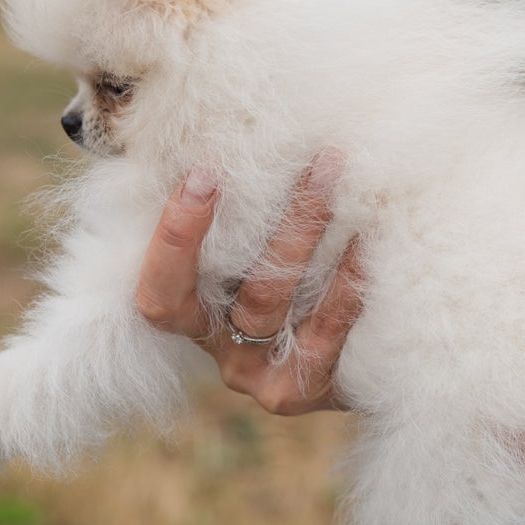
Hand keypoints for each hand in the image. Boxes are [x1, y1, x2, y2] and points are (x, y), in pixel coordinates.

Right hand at [135, 151, 363, 414]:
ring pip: (273, 304)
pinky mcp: (305, 389)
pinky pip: (324, 337)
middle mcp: (220, 351)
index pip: (160, 291)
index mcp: (190, 317)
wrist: (350, 358)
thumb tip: (212, 134)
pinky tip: (363, 245)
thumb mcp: (245, 248)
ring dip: (307, 237)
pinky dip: (344, 288)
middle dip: (277, 221)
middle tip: (315, 159)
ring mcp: (261, 377)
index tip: (206, 173)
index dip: (176, 238)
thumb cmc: (284, 279)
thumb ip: (223, 208)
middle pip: (235, 291)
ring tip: (338, 182)